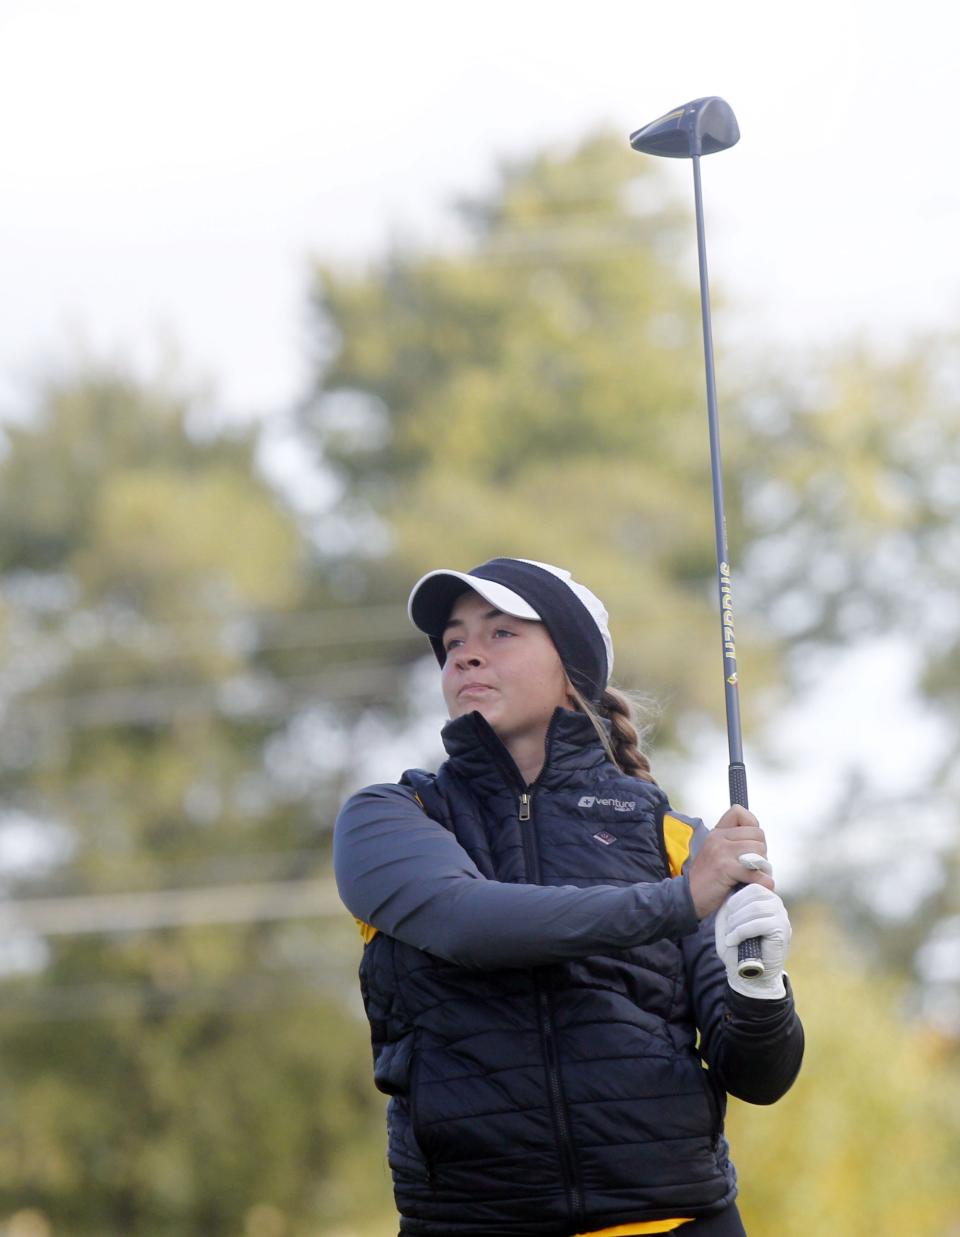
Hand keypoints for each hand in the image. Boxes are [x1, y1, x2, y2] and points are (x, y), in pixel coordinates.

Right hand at [687, 806, 772, 918]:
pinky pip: (755, 872)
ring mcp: (721, 852)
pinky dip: (763, 882)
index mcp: (717, 833)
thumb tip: (759, 843)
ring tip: (754, 876)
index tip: (750, 844)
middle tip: (754, 865)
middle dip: (761, 851)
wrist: (688, 897)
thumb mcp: (715, 852)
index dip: (752, 827)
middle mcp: (719, 838)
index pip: (740, 813)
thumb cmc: (706, 878)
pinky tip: (759, 886)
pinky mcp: (725, 869)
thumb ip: (732, 843)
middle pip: (757, 834)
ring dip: (763, 866)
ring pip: (759, 851)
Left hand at [715, 884, 790, 998]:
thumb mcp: (727, 922)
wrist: (747, 975)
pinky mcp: (782, 931)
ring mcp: (782, 917)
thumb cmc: (737, 948)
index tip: (726, 916)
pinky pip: (759, 923)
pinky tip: (733, 940)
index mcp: (765, 899)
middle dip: (735, 910)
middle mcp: (776, 905)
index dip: (735, 899)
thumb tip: (730, 890)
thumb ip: (728, 905)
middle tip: (727, 927)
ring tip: (730, 936)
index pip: (751, 886)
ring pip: (755, 908)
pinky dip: (741, 931)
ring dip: (737, 922)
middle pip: (754, 893)